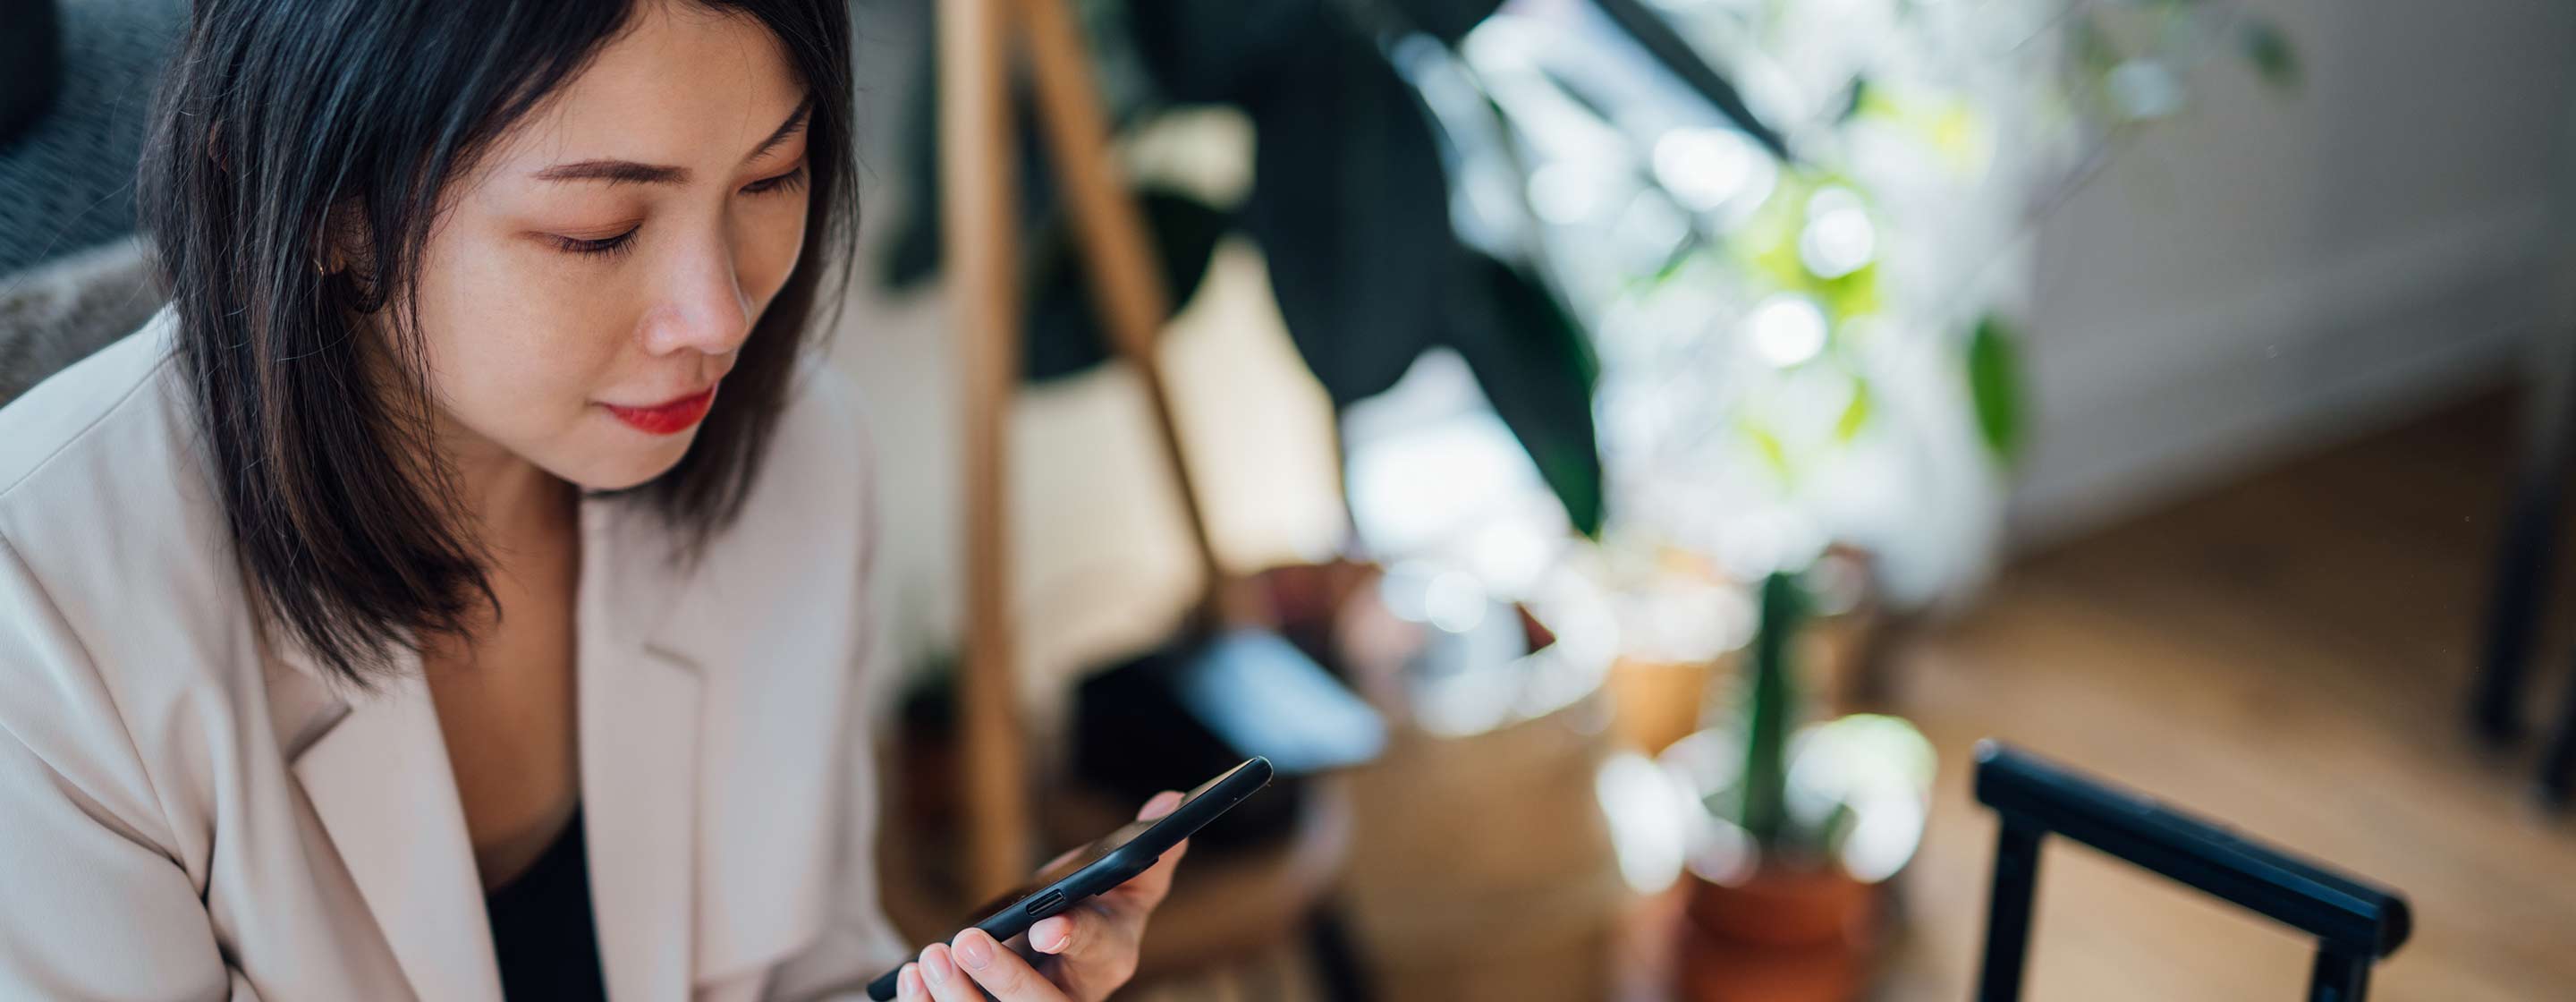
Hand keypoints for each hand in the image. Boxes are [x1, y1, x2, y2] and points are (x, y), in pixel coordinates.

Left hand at [896, 790, 1188, 1001]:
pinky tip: (909, 978)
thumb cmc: (1091, 907)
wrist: (1050, 947)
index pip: (1098, 953)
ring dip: (958, 997)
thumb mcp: (1119, 880)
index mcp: (1113, 957)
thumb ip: (1147, 850)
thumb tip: (1173, 799)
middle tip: (966, 939)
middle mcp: (1076, 997)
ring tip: (929, 957)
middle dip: (1004, 977)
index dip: (1073, 940)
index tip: (1047, 927)